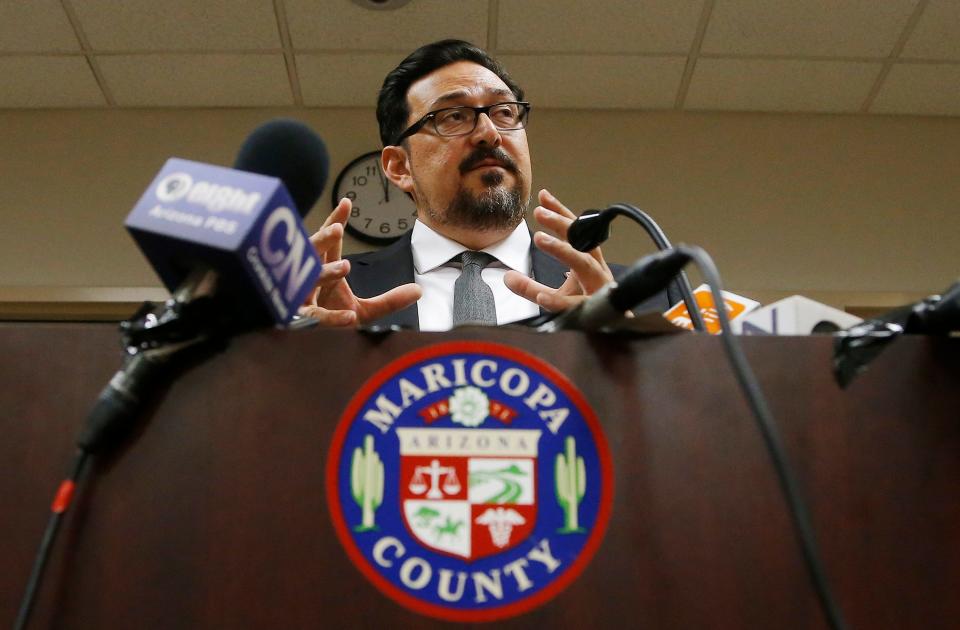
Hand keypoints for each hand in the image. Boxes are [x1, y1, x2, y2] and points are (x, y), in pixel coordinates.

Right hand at [298, 197, 420, 325]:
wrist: (320, 351)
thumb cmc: (337, 323)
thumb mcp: (368, 311)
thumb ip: (391, 300)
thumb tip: (419, 290)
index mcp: (325, 270)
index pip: (330, 243)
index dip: (336, 222)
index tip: (346, 203)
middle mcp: (311, 279)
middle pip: (313, 252)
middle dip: (323, 239)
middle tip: (337, 230)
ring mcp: (303, 298)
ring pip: (310, 279)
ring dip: (326, 271)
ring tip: (344, 267)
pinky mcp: (302, 321)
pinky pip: (316, 317)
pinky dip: (332, 317)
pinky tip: (349, 317)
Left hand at [504, 188, 613, 311]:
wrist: (615, 332)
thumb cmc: (589, 306)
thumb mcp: (557, 294)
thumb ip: (532, 286)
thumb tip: (507, 277)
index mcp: (589, 261)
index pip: (575, 231)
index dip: (560, 213)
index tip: (543, 197)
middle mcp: (596, 270)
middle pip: (582, 240)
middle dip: (562, 224)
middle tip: (539, 213)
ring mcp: (598, 288)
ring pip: (583, 264)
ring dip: (563, 250)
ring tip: (540, 239)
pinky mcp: (595, 310)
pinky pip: (577, 305)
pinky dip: (559, 301)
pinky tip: (544, 297)